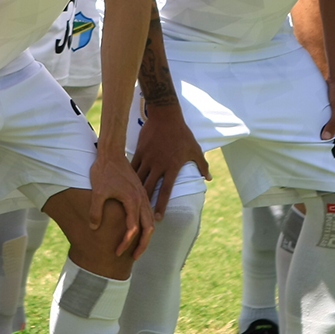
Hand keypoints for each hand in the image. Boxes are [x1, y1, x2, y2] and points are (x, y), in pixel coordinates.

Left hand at [89, 151, 154, 258]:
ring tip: (136, 247)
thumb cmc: (103, 170)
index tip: (117, 251)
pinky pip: (147, 212)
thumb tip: (94, 228)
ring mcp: (143, 195)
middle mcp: (142, 199)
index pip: (133, 229)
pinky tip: (137, 229)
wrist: (111, 152)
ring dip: (146, 236)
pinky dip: (145, 225)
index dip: (125, 243)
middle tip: (133, 257)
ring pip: (150, 221)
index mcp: (132, 200)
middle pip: (149, 228)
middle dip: (143, 245)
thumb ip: (95, 211)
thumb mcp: (97, 191)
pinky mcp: (140, 192)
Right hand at [130, 103, 211, 219]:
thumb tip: (209, 178)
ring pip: (139, 179)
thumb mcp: (194, 149)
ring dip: (136, 192)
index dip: (161, 205)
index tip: (159, 218)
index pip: (165, 191)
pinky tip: (126, 185)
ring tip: (132, 204)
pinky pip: (133, 166)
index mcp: (172, 166)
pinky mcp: (140, 151)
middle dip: (145, 203)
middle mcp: (158, 165)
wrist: (166, 116)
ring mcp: (148, 158)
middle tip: (142, 216)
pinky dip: (130, 176)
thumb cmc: (182, 133)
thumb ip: (202, 165)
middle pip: (149, 188)